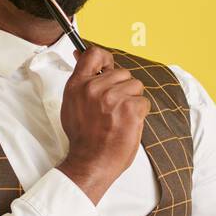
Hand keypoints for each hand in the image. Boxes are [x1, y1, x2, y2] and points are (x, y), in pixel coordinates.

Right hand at [55, 43, 148, 205]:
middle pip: (122, 72)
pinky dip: (140, 114)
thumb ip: (81, 82)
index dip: (106, 59)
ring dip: (132, 101)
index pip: (93, 53)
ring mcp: (112, 98)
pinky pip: (144, 102)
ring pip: (135, 86)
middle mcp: (94, 88)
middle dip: (123, 88)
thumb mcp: (72, 105)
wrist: (91, 161)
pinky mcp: (130, 109)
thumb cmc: (83, 137)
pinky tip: (127, 124)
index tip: (108, 67)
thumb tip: (85, 59)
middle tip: (114, 108)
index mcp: (78, 85)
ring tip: (120, 117)